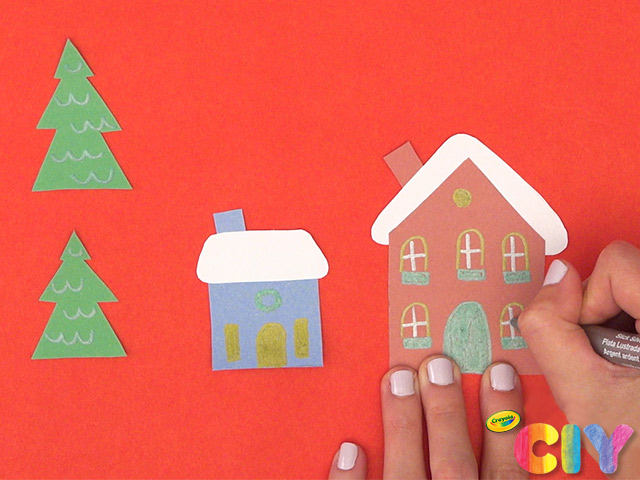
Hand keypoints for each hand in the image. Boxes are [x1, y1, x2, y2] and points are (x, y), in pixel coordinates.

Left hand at [328, 358, 525, 479]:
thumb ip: (504, 475)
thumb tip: (517, 442)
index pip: (507, 468)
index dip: (504, 418)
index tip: (499, 373)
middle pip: (453, 463)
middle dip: (446, 410)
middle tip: (438, 365)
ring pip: (407, 474)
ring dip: (403, 425)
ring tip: (397, 380)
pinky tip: (350, 450)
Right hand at [518, 241, 639, 477]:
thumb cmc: (637, 447)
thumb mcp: (580, 393)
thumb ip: (549, 328)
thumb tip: (554, 276)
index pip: (616, 264)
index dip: (589, 303)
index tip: (593, 344)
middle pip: (624, 273)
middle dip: (599, 314)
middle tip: (608, 361)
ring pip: (632, 288)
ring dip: (614, 323)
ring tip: (623, 368)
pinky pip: (637, 306)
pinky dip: (628, 329)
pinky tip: (633, 366)